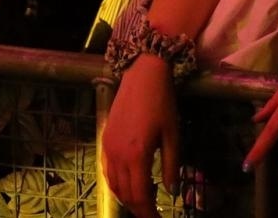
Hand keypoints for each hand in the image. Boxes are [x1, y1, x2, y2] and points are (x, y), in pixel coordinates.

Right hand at [100, 55, 180, 217]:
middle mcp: (118, 155)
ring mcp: (108, 148)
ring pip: (113, 185)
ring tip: (143, 200)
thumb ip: (171, 165)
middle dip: (138, 208)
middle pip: (124, 194)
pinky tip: (129, 182)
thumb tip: (171, 192)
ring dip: (127, 197)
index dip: (148, 213)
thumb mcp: (173, 135)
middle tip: (152, 213)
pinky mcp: (105, 140)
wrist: (142, 75)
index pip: (140, 195)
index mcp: (137, 155)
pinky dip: (117, 183)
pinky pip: (107, 171)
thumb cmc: (162, 103)